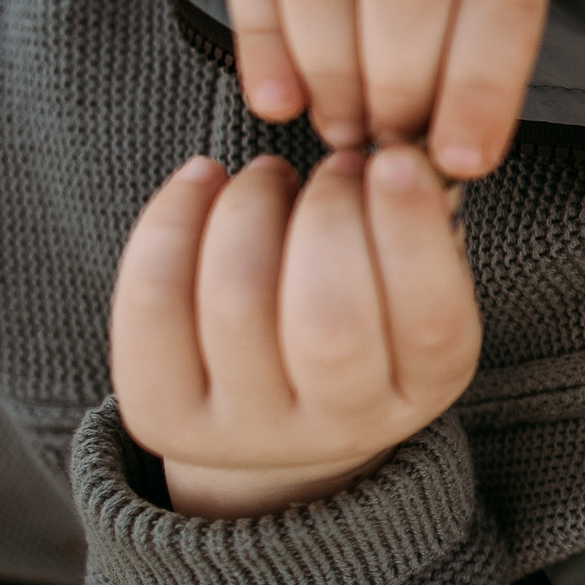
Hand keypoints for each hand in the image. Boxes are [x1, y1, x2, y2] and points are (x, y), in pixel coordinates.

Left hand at [110, 148, 481, 518]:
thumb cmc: (364, 319)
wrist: (278, 415)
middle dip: (329, 214)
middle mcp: (341, 425)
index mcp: (423, 390)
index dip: (410, 230)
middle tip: (337, 166)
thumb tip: (402, 157)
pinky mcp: (164, 412)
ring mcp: (246, 427)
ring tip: (270, 173)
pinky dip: (172, 218)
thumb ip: (419, 229)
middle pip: (329, 322)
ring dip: (252, 205)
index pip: (430, 319)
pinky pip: (154, 300)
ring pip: (237, 299)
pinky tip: (203, 179)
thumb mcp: (410, 286)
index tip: (394, 158)